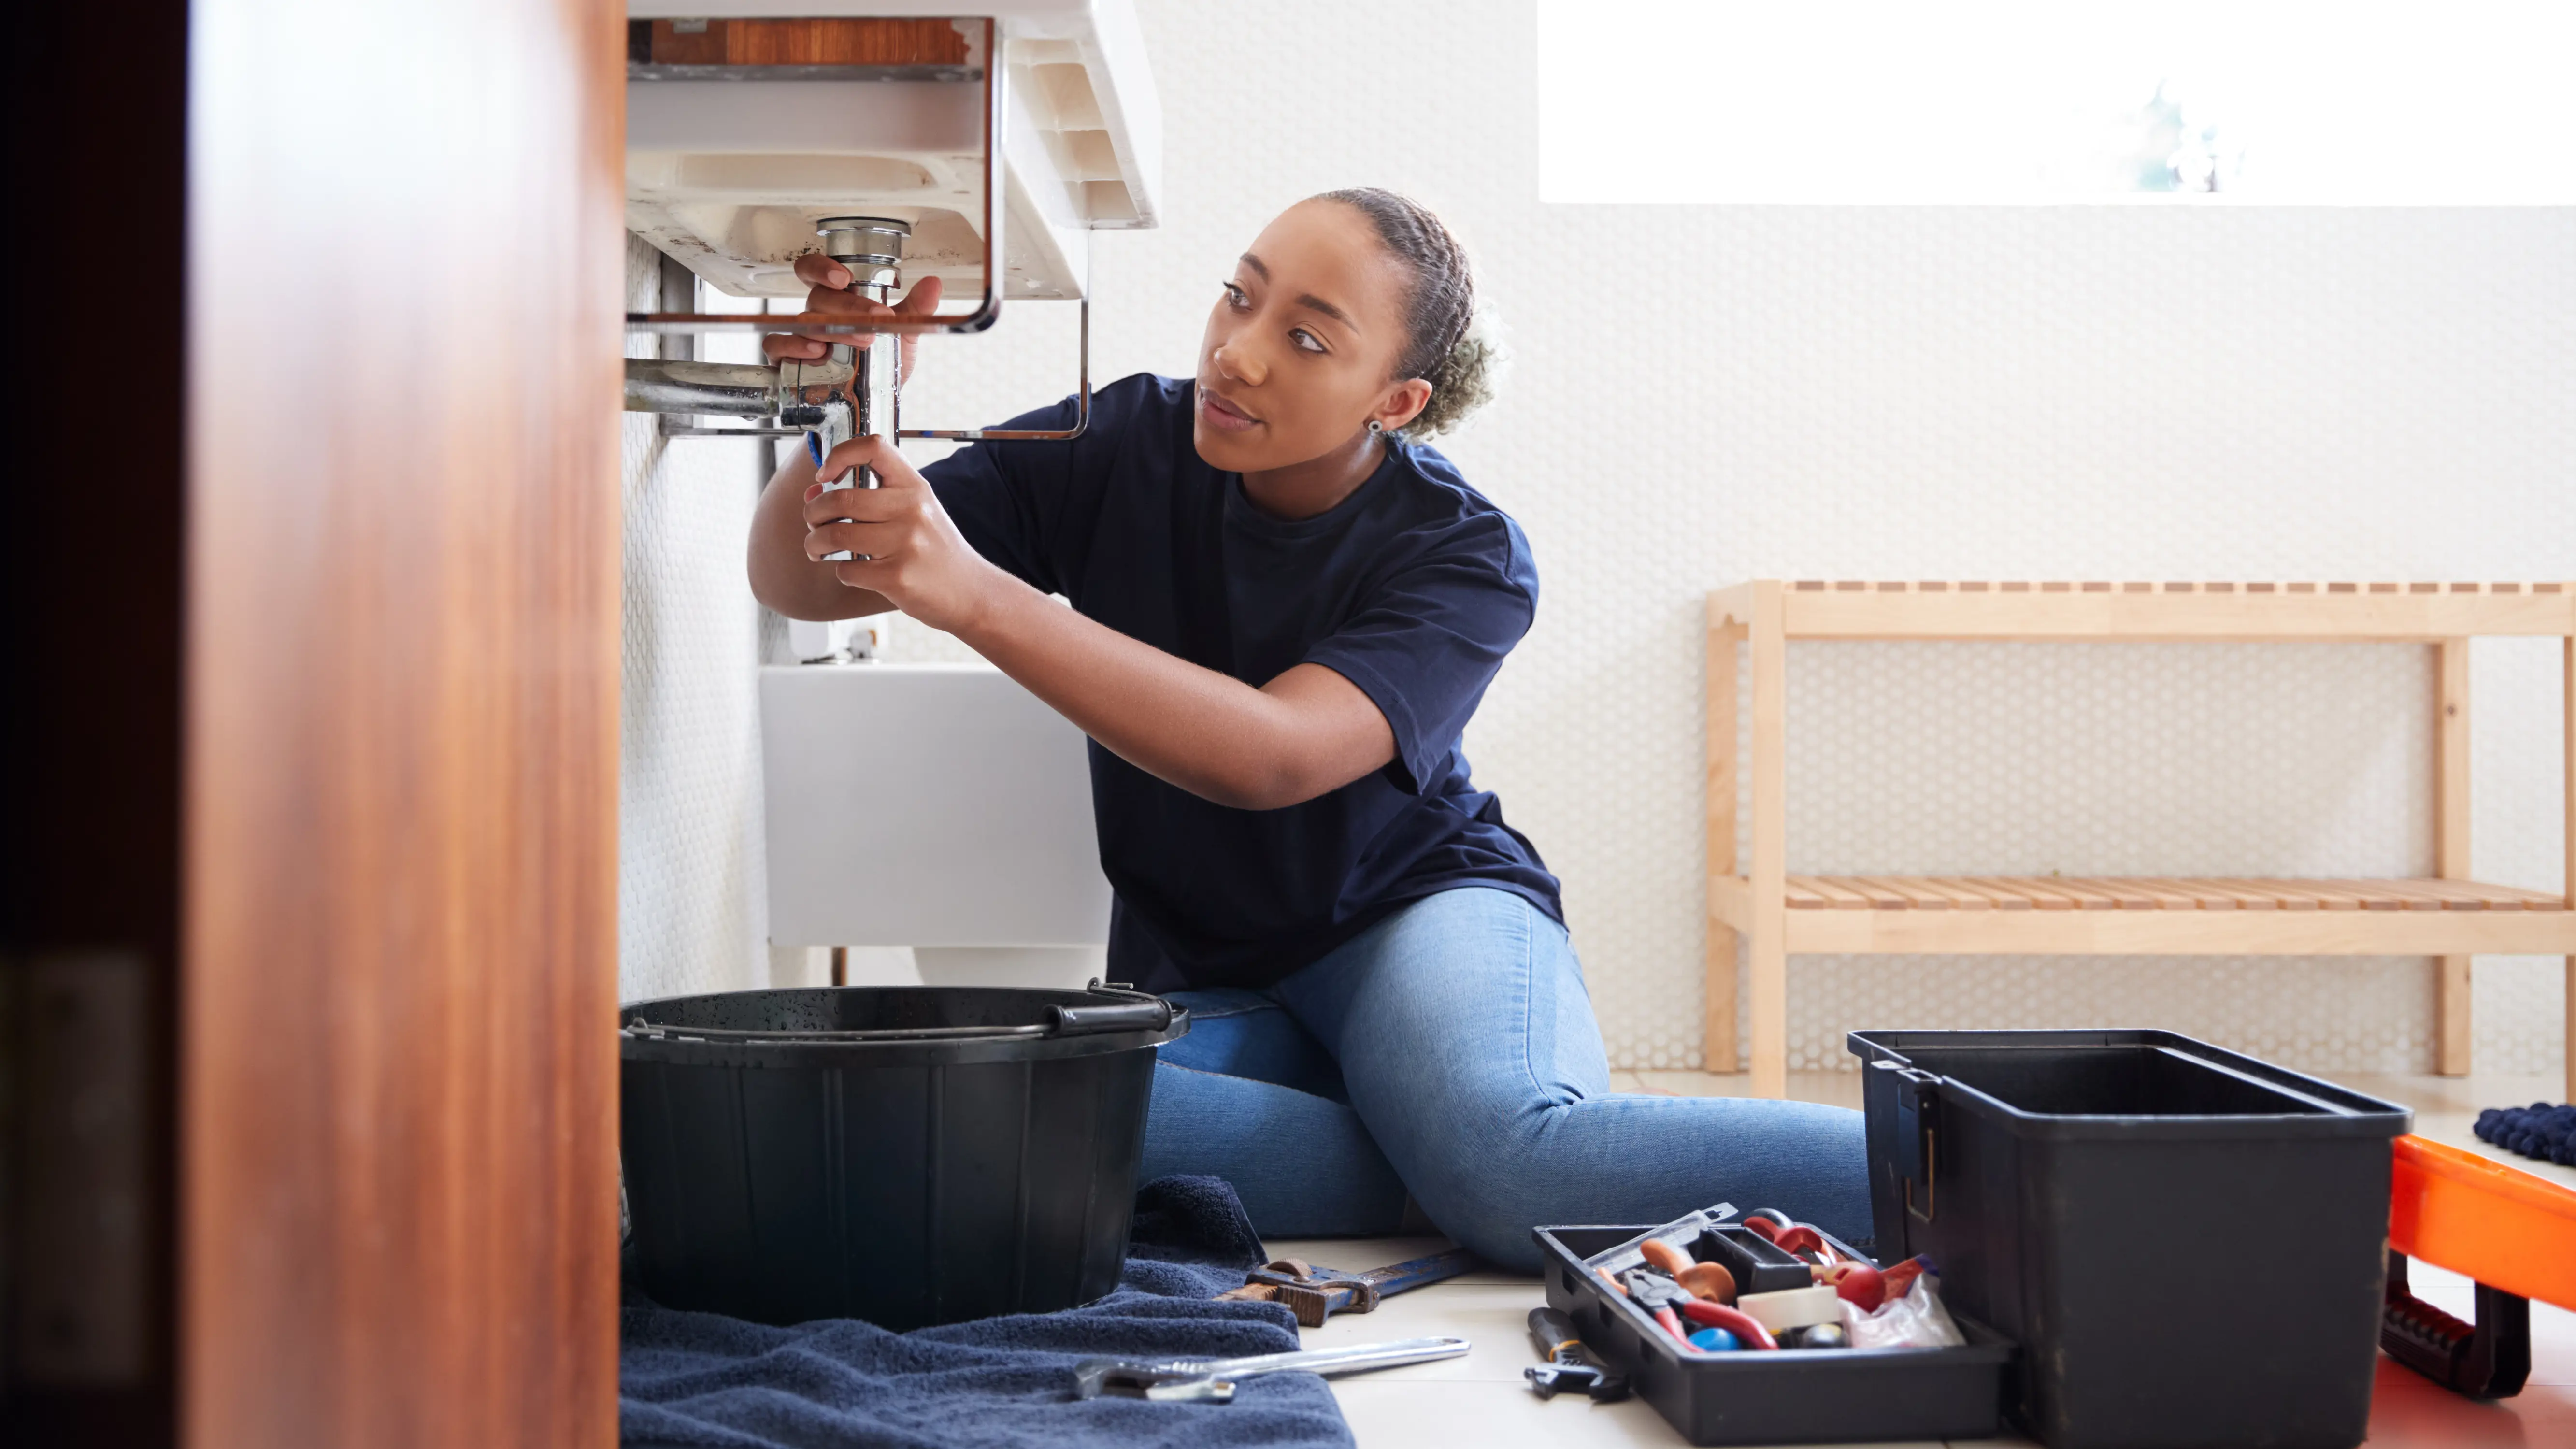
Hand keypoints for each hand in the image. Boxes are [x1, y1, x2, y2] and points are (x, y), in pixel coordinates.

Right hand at [762, 255, 943, 377]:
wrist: (873, 402)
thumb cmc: (881, 362)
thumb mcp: (902, 335)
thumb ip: (915, 310)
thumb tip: (933, 285)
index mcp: (839, 300)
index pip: (817, 271)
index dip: (823, 268)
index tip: (843, 278)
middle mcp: (816, 314)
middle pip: (818, 298)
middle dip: (847, 308)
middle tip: (874, 323)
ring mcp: (800, 336)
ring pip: (801, 322)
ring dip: (828, 329)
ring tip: (856, 341)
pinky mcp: (787, 361)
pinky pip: (776, 346)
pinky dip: (792, 347)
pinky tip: (815, 353)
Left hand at [802, 436, 1004, 634]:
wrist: (970, 591)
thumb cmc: (934, 549)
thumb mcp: (914, 512)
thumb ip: (868, 498)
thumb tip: (812, 492)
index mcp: (915, 487)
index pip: (874, 447)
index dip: (840, 454)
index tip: (826, 475)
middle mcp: (912, 510)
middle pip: (840, 499)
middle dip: (813, 512)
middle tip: (814, 523)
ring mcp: (905, 544)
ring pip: (835, 536)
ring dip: (815, 543)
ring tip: (818, 548)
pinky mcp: (896, 576)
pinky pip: (846, 570)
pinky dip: (841, 572)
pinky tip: (855, 572)